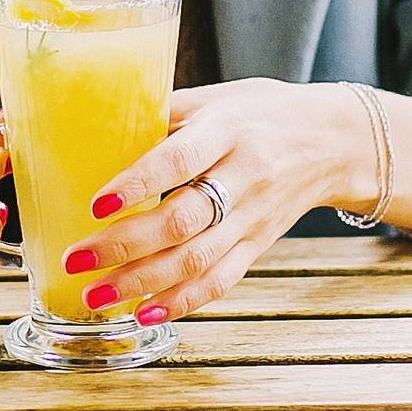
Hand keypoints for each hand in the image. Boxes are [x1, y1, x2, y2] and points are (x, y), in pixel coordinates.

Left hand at [58, 78, 370, 324]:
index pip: (181, 159)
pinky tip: (143, 313)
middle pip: (183, 221)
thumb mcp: (218, 98)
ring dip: (141, 282)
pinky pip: (219, 281)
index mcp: (229, 130)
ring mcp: (252, 219)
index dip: (139, 184)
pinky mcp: (257, 246)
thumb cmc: (264, 112)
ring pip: (196, 260)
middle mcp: (244, 177)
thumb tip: (97, 125)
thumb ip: (164, 113)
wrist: (335, 142)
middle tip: (76, 260)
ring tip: (94, 295)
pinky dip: (181, 302)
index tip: (98, 204)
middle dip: (124, 245)